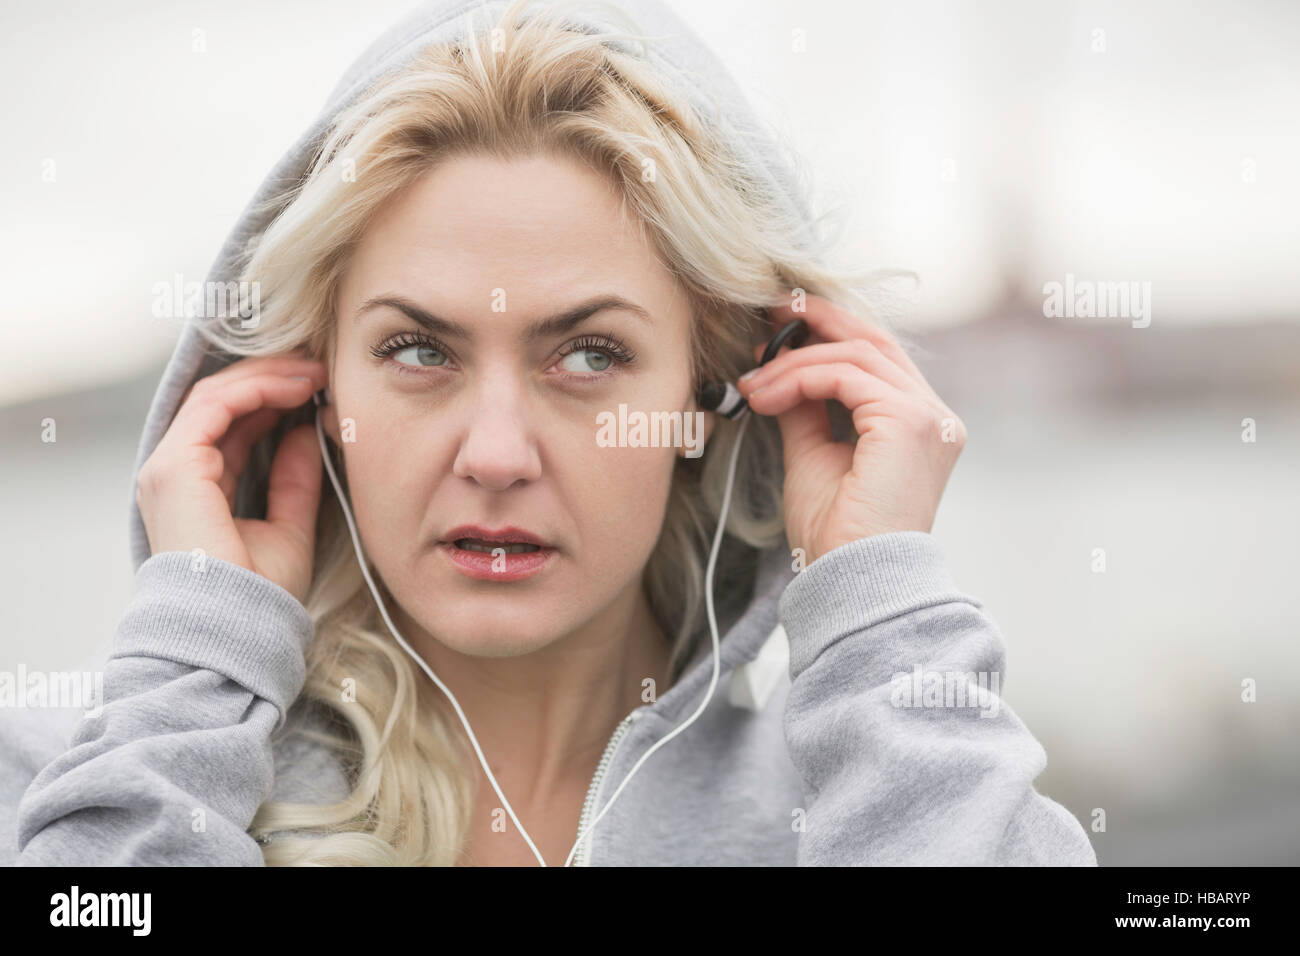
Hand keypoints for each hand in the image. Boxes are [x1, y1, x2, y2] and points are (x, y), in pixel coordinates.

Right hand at [135, 352, 328, 604]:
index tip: (320, 387)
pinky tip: (296, 385)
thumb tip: (306, 433)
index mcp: (199, 488)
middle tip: (319, 365)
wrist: (238, 630)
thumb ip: (295, 479)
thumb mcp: (290, 526)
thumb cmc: (259, 596)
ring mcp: (169, 468)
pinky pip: (215, 407)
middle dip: (272, 377)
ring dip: (269, 375)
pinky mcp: (174, 468)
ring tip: (315, 370)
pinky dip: (257, 388)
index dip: (274, 398)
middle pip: (223, 402)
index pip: (232, 424)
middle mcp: (177, 472)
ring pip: (218, 396)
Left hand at [735, 293, 965, 565]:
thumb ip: (805, 410)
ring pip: (854, 355)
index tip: (775, 334)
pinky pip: (845, 376)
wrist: (852, 581)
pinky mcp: (910, 421)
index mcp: (918, 425)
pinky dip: (799, 378)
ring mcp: (928, 416)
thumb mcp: (812, 456)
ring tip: (750, 384)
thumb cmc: (835, 536)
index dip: (827, 335)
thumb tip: (780, 370)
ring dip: (792, 363)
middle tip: (766, 315)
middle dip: (817, 322)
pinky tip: (764, 397)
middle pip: (874, 342)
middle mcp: (934, 415)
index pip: (876, 359)